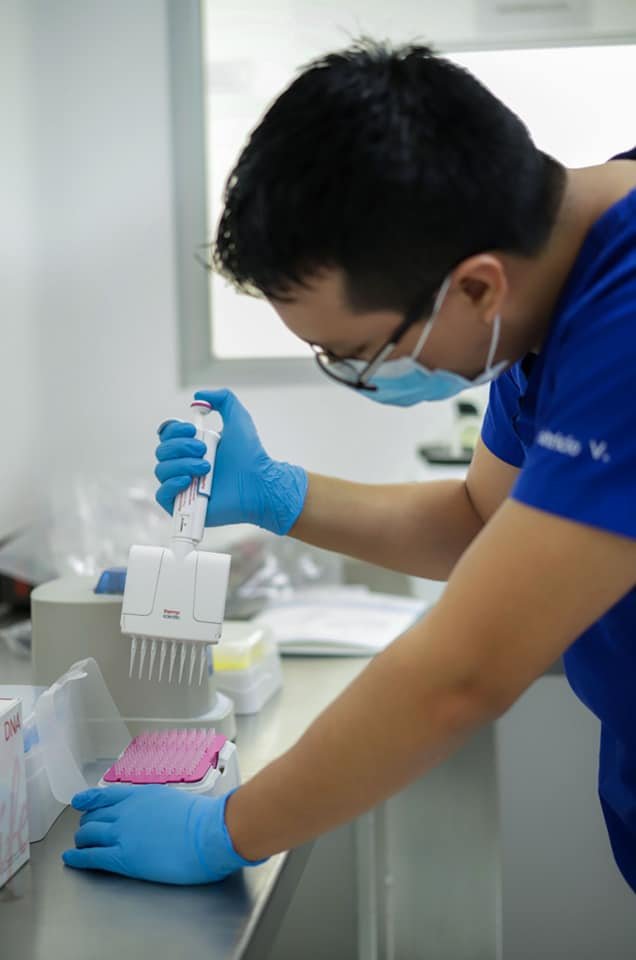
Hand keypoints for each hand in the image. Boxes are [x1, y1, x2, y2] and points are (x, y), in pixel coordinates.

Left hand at [62, 785, 263, 884]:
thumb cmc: (201, 818)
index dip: (89, 800)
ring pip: (88, 834)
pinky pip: (91, 857)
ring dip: (81, 839)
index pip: (106, 795)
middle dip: (86, 823)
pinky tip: (70, 859)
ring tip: (79, 845)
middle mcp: (126, 811)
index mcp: (140, 795)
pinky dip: (77, 858)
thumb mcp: (174, 800)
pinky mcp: (122, 857)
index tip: (79, 802)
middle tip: (85, 830)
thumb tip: (155, 814)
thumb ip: (157, 805)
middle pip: (94, 816)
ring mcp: (121, 834)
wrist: (207, 833)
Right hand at [155, 388, 307, 534]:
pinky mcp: (184, 505)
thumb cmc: (251, 455)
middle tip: (205, 449)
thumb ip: (223, 399)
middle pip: (161, 451)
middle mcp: (184, 465)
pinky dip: (171, 485)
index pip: (166, 434)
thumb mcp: (239, 418)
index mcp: (192, 446)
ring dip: (182, 464)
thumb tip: (198, 396)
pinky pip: (161, 494)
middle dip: (180, 446)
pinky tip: (189, 480)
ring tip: (207, 468)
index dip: (174, 430)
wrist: (260, 483)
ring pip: (161, 470)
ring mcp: (183, 486)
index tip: (192, 429)